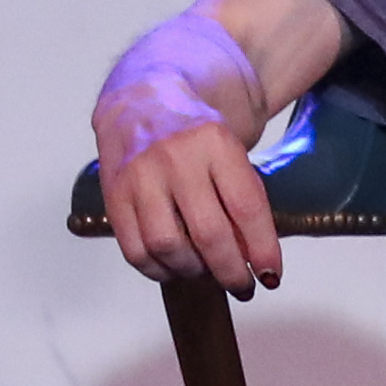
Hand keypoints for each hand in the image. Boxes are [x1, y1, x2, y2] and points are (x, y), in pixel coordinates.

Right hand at [94, 74, 285, 296]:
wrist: (141, 98)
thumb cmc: (195, 133)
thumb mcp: (231, 150)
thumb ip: (242, 198)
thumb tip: (253, 259)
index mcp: (215, 142)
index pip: (246, 208)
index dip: (263, 250)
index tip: (272, 276)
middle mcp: (175, 157)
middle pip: (209, 234)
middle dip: (231, 272)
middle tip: (242, 287)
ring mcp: (140, 175)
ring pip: (168, 247)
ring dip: (192, 271)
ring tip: (204, 270)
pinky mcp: (114, 193)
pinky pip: (134, 249)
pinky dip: (157, 269)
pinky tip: (173, 267)